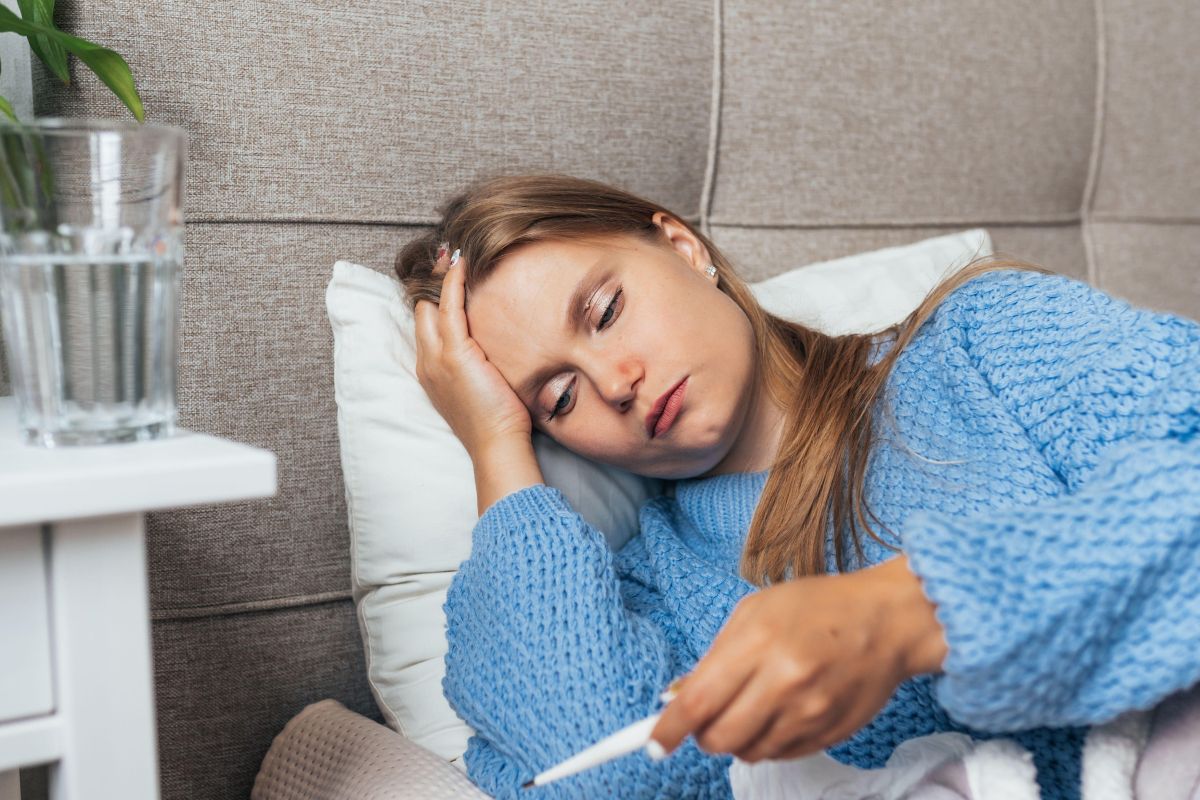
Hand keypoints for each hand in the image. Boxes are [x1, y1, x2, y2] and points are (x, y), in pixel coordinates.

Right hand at [413, 248, 531, 456]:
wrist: (496, 444)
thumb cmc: (496, 422)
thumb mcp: (479, 389)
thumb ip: (478, 366)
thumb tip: (494, 349)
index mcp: (431, 371)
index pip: (425, 326)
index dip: (432, 300)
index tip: (444, 277)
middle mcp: (427, 362)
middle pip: (421, 311)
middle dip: (430, 282)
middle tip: (445, 256)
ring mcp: (437, 357)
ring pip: (431, 305)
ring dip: (440, 276)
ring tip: (452, 253)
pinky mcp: (455, 354)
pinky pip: (449, 307)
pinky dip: (454, 283)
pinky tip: (462, 265)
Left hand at [649, 555, 946, 762]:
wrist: (888, 620)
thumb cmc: (818, 607)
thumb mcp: (755, 611)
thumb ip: (715, 656)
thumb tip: (678, 698)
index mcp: (758, 643)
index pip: (698, 702)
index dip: (668, 730)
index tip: (654, 743)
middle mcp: (784, 683)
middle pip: (719, 738)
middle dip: (702, 734)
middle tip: (706, 719)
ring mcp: (810, 713)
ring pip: (749, 752)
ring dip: (736, 739)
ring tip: (749, 708)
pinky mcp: (831, 734)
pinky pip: (780, 755)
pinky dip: (767, 742)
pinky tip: (777, 714)